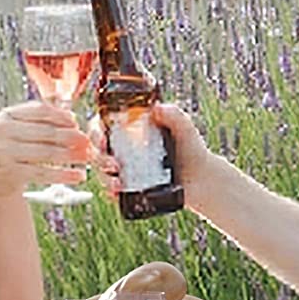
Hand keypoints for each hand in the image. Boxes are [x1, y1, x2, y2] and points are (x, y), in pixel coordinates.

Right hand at [0, 100, 95, 201]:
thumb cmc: (1, 150)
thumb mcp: (13, 129)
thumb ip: (37, 122)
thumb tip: (72, 120)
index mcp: (7, 116)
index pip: (39, 111)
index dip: (61, 116)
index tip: (76, 123)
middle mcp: (4, 131)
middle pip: (46, 132)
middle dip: (71, 137)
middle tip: (88, 143)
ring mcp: (6, 152)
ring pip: (46, 152)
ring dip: (71, 156)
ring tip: (87, 159)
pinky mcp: (11, 172)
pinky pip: (43, 172)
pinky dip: (63, 175)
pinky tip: (77, 176)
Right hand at [91, 100, 217, 204]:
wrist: (202, 178)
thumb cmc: (192, 149)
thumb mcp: (184, 128)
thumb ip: (174, 115)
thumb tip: (157, 107)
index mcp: (130, 130)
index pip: (103, 126)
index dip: (96, 131)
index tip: (104, 138)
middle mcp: (123, 149)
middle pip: (97, 149)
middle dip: (98, 156)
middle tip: (112, 163)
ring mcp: (125, 169)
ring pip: (101, 171)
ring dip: (103, 176)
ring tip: (117, 182)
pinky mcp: (129, 187)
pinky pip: (112, 190)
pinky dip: (110, 191)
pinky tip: (117, 192)